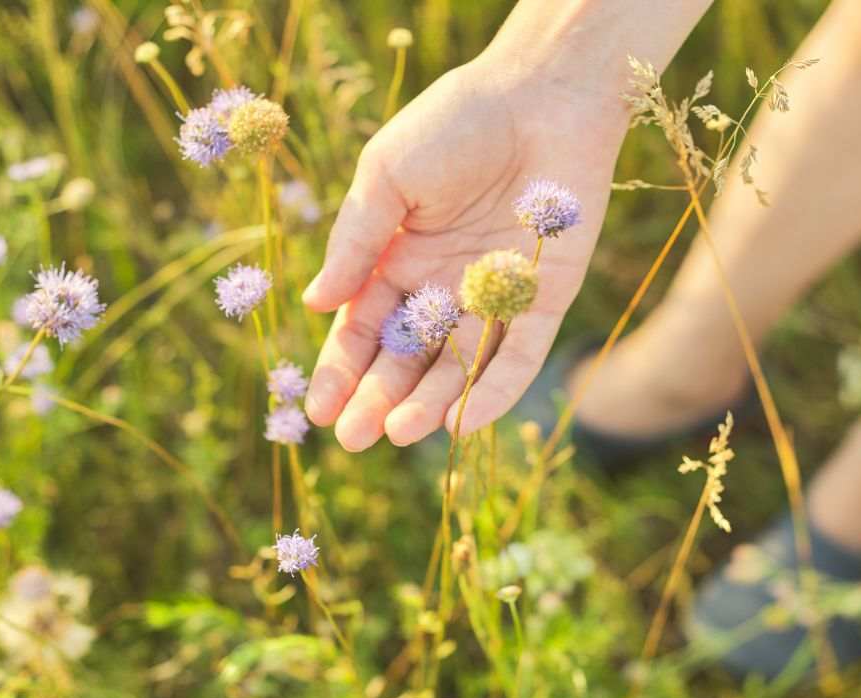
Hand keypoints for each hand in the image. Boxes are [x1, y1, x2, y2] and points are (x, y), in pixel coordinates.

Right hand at [301, 53, 626, 450]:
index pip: (364, 329)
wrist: (543, 93)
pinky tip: (460, 422)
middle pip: (407, 357)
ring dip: (429, 402)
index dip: (341, 370)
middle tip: (355, 440)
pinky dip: (492, 390)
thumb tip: (315, 304)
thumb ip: (355, 243)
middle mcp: (444, 285)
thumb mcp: (387, 177)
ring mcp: (494, 296)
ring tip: (399, 434)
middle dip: (378, 398)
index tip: (321, 411)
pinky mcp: (545, 298)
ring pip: (458, 365)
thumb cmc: (455, 122)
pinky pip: (517, 356)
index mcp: (399, 258)